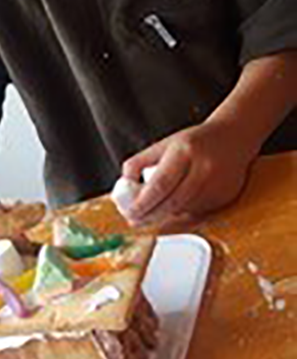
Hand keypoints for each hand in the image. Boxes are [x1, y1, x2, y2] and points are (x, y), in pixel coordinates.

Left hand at [121, 119, 256, 226]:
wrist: (234, 138)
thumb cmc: (194, 142)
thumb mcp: (164, 144)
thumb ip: (140, 161)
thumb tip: (123, 184)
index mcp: (184, 152)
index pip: (160, 184)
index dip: (143, 202)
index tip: (129, 212)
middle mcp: (203, 169)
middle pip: (172, 202)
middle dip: (150, 215)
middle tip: (134, 221)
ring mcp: (216, 186)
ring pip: (183, 210)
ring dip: (163, 216)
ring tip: (148, 215)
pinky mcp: (224, 198)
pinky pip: (197, 213)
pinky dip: (181, 215)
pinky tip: (172, 209)